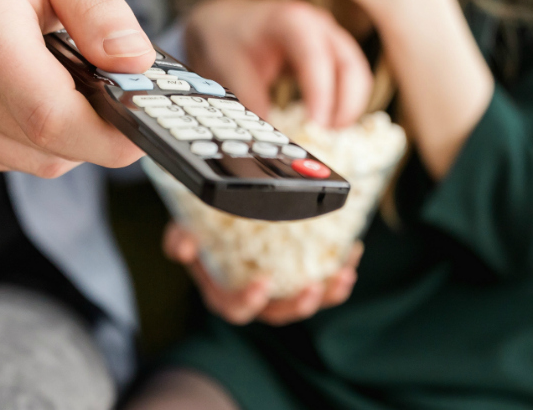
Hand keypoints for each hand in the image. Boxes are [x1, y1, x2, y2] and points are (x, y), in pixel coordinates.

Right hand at [0, 0, 152, 176]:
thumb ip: (98, 7)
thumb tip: (137, 62)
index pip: (49, 115)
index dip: (108, 135)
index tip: (145, 126)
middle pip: (44, 145)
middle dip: (96, 130)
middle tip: (118, 92)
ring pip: (29, 159)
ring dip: (65, 134)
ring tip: (66, 77)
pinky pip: (3, 155)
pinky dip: (33, 135)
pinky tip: (31, 87)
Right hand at [163, 222, 361, 325]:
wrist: (221, 218)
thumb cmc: (201, 228)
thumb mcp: (183, 229)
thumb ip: (179, 238)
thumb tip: (184, 247)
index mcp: (224, 293)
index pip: (236, 309)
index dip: (250, 301)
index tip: (264, 283)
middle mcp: (255, 298)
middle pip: (278, 314)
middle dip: (299, 306)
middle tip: (313, 288)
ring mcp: (280, 290)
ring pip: (306, 302)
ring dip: (328, 293)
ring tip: (344, 274)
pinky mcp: (301, 276)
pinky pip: (324, 281)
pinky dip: (340, 269)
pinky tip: (353, 250)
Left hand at [185, 0, 369, 128]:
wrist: (227, 19)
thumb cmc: (229, 36)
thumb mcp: (230, 66)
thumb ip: (250, 99)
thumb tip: (267, 136)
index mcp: (292, 20)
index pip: (315, 57)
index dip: (321, 92)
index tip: (317, 124)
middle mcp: (319, 26)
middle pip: (350, 65)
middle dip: (346, 104)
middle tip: (327, 135)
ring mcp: (330, 37)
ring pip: (356, 73)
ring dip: (349, 106)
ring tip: (328, 134)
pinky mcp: (332, 53)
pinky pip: (350, 78)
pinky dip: (345, 102)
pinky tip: (328, 123)